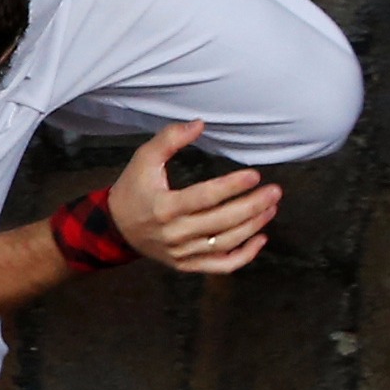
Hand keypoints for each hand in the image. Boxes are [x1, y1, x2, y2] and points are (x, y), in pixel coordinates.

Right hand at [106, 121, 279, 273]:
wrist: (115, 227)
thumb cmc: (133, 189)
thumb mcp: (143, 160)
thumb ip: (169, 139)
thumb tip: (200, 124)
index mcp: (163, 207)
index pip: (204, 197)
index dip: (231, 187)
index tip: (255, 175)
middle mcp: (174, 234)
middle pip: (221, 222)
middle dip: (252, 206)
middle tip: (274, 191)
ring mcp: (181, 253)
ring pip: (225, 243)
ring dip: (252, 226)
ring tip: (271, 208)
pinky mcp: (186, 264)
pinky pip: (220, 266)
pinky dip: (244, 257)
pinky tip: (260, 239)